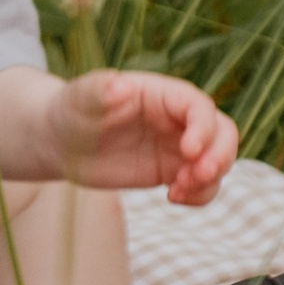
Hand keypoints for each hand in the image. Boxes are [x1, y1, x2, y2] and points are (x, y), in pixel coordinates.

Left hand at [48, 68, 238, 206]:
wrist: (61, 140)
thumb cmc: (71, 111)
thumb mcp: (79, 99)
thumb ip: (98, 90)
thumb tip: (120, 86)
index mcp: (160, 94)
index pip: (197, 106)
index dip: (203, 128)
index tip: (189, 151)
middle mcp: (176, 118)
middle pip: (222, 131)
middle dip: (220, 155)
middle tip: (198, 176)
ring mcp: (177, 146)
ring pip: (218, 160)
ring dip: (210, 179)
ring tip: (177, 192)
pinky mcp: (171, 170)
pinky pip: (202, 184)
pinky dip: (199, 195)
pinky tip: (173, 198)